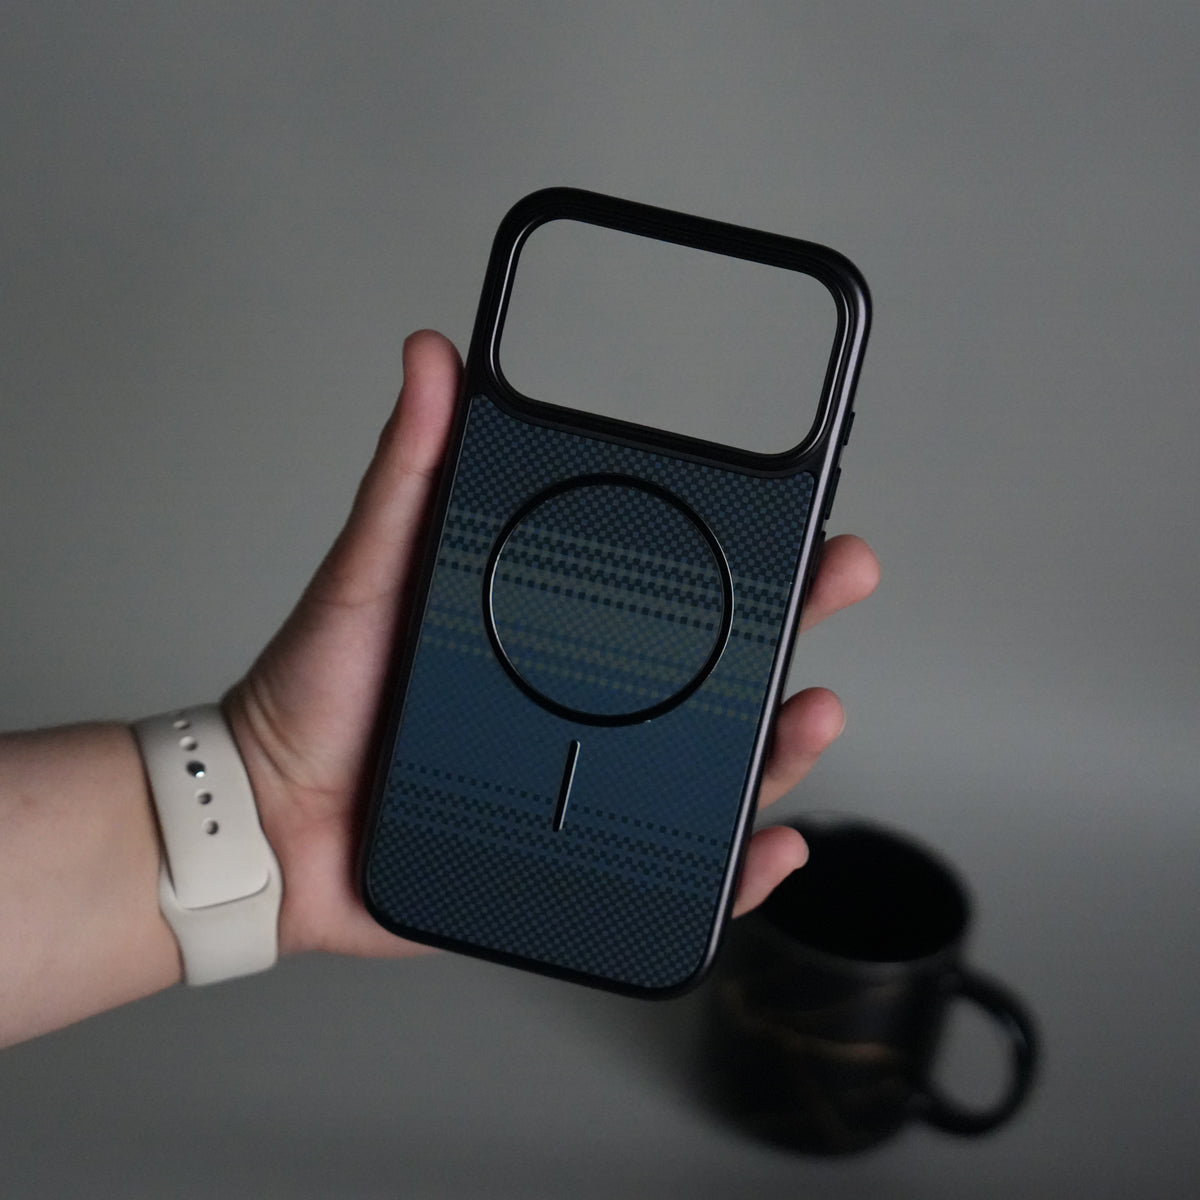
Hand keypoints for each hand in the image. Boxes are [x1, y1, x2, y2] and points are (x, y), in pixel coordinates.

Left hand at [224, 330, 879, 957]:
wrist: (274, 823)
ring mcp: (589, 784)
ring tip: (809, 718)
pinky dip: (734, 863)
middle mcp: (583, 706)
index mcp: (552, 632)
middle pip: (714, 670)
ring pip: (713, 767)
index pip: (669, 588)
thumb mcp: (374, 567)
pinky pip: (675, 865)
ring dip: (782, 746)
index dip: (744, 553)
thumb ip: (410, 470)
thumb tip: (431, 355)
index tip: (797, 518)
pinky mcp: (578, 857)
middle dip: (793, 627)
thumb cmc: (320, 695)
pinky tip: (770, 842)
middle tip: (835, 583)